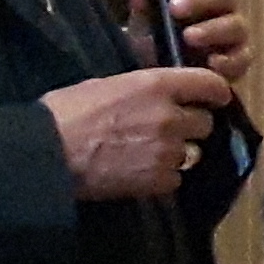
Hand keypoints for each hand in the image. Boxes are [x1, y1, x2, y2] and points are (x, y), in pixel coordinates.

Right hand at [43, 67, 231, 199]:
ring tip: (148, 153)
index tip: (215, 99)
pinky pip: (176, 177)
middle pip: (205, 123)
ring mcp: (168, 150)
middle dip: (191, 126)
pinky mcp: (160, 180)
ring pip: (192, 152)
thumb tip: (156, 88)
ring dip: (176, 152)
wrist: (48, 154)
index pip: (211, 84)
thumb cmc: (66, 112)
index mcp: (157, 85)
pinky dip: (163, 177)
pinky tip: (140, 173)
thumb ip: (142, 87)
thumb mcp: (106, 84)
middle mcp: (171, 116)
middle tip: (168, 130)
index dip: (215, 93)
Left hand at [129, 0, 255, 88]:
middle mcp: (221, 6)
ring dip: (212, 29)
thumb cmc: (156, 41)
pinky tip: (211, 63)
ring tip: (188, 37)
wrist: (161, 77)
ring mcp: (233, 33)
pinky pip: (242, 58)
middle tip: (175, 8)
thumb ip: (142, 4)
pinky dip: (228, 61)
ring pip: (235, 24)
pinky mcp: (239, 60)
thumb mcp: (143, 23)